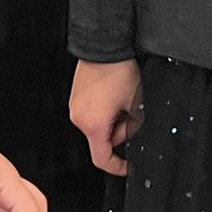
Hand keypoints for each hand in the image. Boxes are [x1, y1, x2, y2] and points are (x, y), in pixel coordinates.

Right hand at [70, 58, 141, 176]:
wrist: (105, 44)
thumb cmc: (119, 70)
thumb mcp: (136, 103)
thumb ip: (136, 126)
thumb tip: (134, 134)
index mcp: (92, 124)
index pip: (102, 159)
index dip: (118, 167)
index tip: (129, 166)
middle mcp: (79, 118)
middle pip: (102, 140)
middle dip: (121, 132)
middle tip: (133, 114)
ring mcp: (76, 106)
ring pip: (99, 126)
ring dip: (114, 120)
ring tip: (125, 98)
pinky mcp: (77, 96)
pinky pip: (92, 113)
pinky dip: (106, 110)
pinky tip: (115, 93)